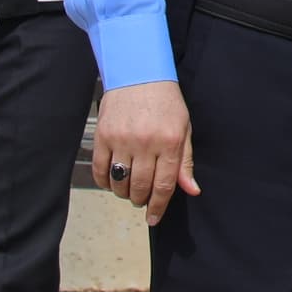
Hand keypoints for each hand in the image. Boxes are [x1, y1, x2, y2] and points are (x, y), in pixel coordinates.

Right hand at [91, 80, 198, 223]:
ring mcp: (121, 139)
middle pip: (141, 187)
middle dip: (141, 200)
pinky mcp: (103, 135)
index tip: (154, 218)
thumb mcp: (183, 128)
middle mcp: (145, 142)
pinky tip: (112, 181)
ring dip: (124, 193)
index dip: (159, 206)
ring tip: (129, 189)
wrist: (138, 72)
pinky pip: (100, 169)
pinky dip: (105, 182)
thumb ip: (185, 161)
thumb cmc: (165, 101)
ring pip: (120, 181)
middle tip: (142, 200)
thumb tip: (191, 190)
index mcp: (169, 141)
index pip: (165, 184)